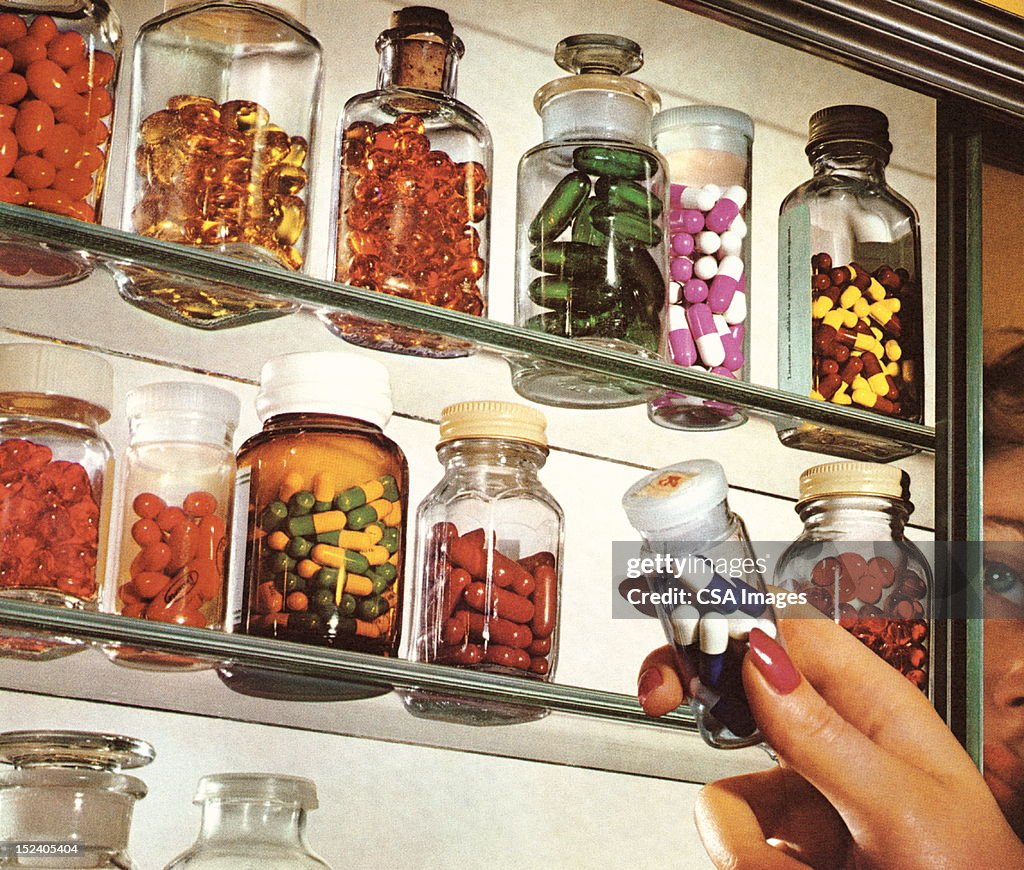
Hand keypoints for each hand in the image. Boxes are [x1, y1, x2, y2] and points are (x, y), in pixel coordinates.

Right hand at [638, 617, 1023, 868]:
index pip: (788, 630)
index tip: (680, 633)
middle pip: (737, 688)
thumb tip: (760, 658)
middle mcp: (831, 741)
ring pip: (723, 785)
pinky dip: (745, 862)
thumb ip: (823, 734)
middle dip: (695, 693)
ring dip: (742, 839)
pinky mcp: (785, 844)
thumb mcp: (902, 805)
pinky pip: (729, 837)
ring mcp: (805, 794)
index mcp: (873, 706)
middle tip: (659, 698)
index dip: (729, 620)